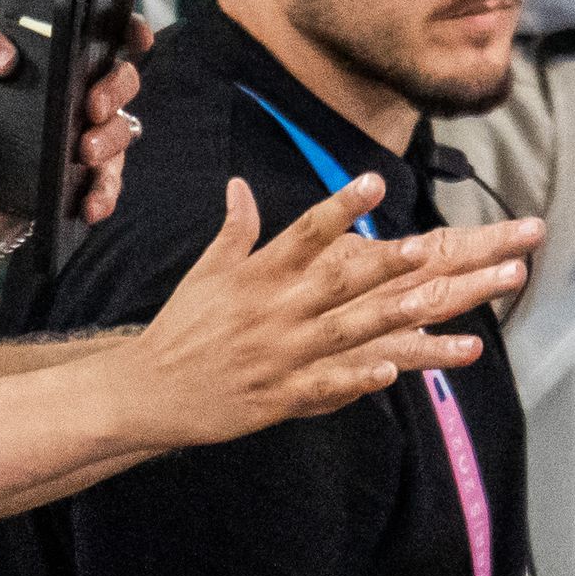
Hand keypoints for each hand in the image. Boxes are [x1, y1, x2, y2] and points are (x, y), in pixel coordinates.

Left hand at [0, 14, 148, 242]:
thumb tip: (3, 57)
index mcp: (61, 56)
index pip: (109, 34)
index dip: (131, 30)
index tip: (133, 38)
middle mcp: (85, 90)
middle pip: (124, 79)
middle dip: (116, 90)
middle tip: (92, 107)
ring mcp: (91, 132)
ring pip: (123, 129)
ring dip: (110, 140)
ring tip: (84, 152)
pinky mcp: (88, 173)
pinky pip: (110, 180)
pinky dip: (105, 191)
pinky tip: (91, 203)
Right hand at [125, 177, 537, 446]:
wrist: (146, 390)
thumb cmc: (181, 326)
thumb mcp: (205, 274)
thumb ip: (236, 231)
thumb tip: (239, 185)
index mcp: (256, 276)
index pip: (306, 233)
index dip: (342, 206)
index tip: (375, 180)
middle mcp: (271, 311)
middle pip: (335, 282)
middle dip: (382, 264)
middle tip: (425, 245)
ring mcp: (277, 354)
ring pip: (342, 332)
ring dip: (387, 318)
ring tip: (428, 303)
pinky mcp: (277, 394)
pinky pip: (324, 386)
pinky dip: (356, 379)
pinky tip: (390, 370)